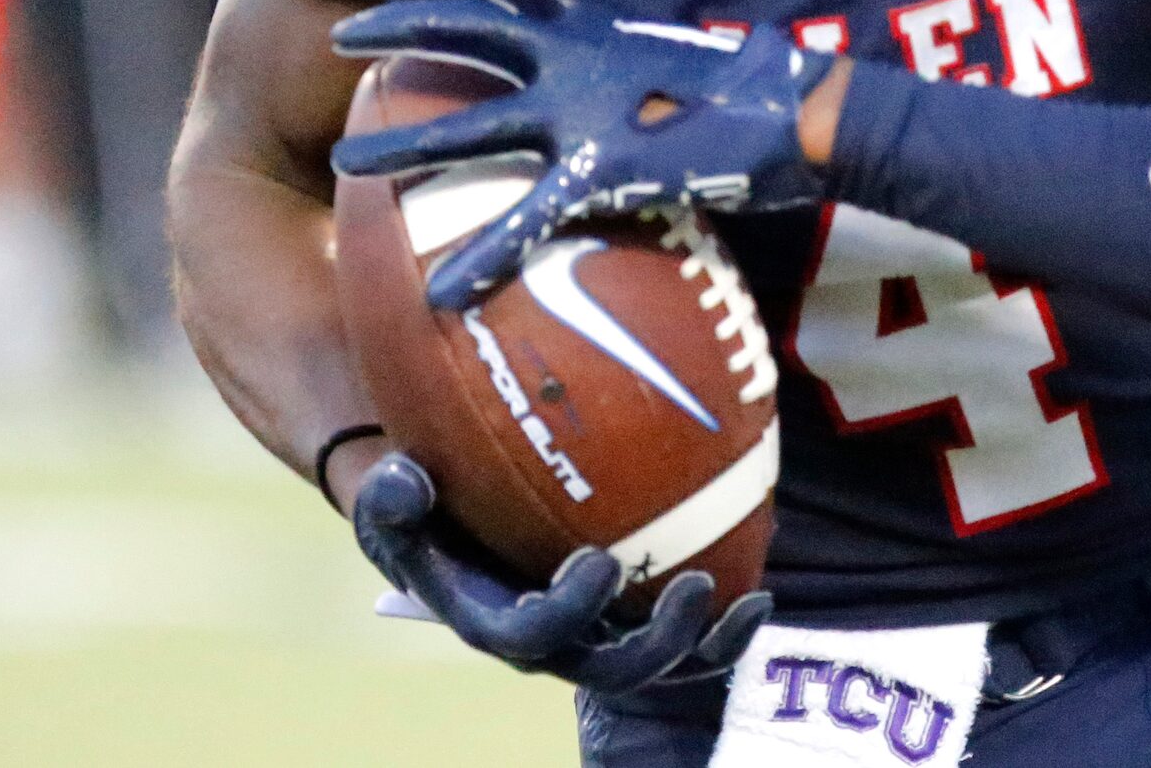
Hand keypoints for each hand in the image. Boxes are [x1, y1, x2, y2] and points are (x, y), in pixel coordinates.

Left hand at [329, 0, 832, 307]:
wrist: (801, 120)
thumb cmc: (750, 97)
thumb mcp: (676, 75)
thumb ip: (639, 81)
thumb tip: (642, 86)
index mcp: (596, 30)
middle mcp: (578, 60)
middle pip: (472, 29)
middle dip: (404, 23)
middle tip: (340, 34)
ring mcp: (585, 112)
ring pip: (475, 119)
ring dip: (405, 141)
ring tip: (342, 160)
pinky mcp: (601, 170)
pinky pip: (529, 221)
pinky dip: (487, 257)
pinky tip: (442, 292)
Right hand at [352, 452, 768, 686]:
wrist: (451, 510)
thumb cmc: (423, 497)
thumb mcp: (391, 494)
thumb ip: (389, 495)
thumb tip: (406, 481)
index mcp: (495, 620)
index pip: (534, 637)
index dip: (570, 613)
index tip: (601, 563)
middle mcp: (552, 640)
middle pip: (610, 669)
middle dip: (657, 644)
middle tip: (695, 587)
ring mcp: (595, 633)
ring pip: (659, 668)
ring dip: (705, 646)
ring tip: (744, 601)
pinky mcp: (629, 616)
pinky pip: (687, 642)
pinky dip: (726, 628)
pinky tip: (760, 594)